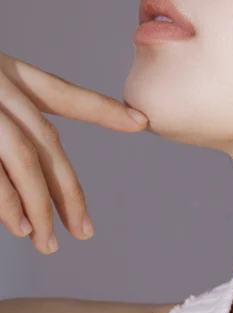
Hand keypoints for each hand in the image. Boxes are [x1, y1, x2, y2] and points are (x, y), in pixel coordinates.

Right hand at [0, 51, 147, 253]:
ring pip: (24, 157)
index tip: (140, 123)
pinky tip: (19, 225)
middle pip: (47, 141)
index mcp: (7, 72)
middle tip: (83, 230)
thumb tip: (33, 161)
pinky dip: (6, 197)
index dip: (103, 108)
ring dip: (41, 202)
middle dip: (69, 188)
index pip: (64, 94)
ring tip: (49, 240)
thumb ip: (11, 109)